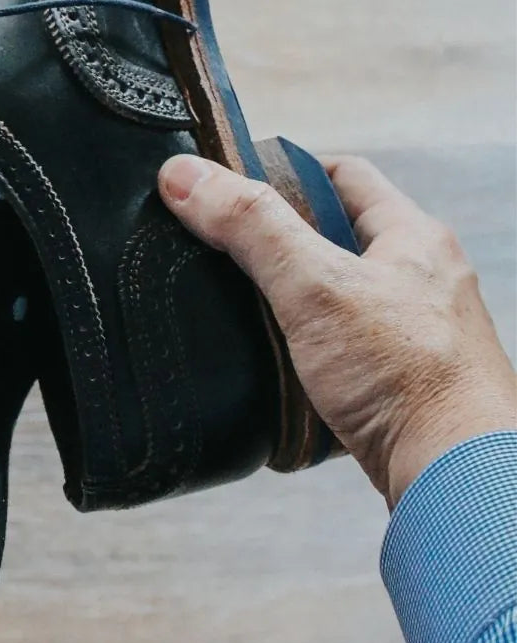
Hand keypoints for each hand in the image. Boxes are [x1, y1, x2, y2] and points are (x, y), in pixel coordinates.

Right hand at [158, 154, 515, 506]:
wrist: (455, 471)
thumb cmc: (409, 377)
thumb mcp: (314, 286)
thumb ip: (251, 228)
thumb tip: (187, 176)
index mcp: (412, 236)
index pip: (343, 174)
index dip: (286, 171)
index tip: (237, 184)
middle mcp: (420, 278)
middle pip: (337, 236)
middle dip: (282, 241)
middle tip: (227, 251)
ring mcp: (413, 331)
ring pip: (339, 295)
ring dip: (293, 300)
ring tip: (243, 309)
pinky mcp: (399, 379)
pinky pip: (344, 346)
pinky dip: (307, 348)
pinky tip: (278, 363)